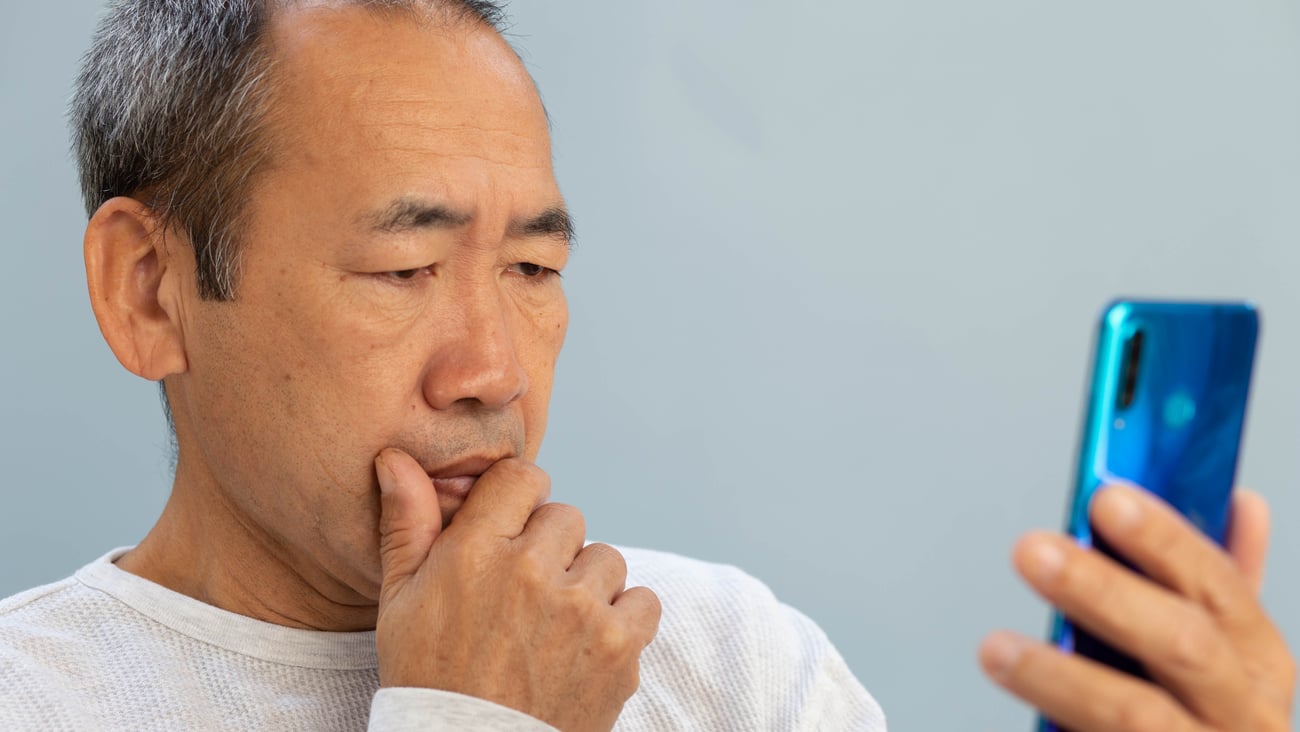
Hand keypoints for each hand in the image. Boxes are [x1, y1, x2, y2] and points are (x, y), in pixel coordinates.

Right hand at [373, 448, 661, 730]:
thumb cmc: (428, 677)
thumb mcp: (399, 601)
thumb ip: (407, 524)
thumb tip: (396, 458)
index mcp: (475, 550)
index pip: (523, 478)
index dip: (520, 501)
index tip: (513, 531)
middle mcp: (531, 570)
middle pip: (567, 517)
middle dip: (551, 548)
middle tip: (527, 595)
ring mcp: (580, 608)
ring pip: (605, 558)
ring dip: (588, 585)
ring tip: (554, 626)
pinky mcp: (618, 646)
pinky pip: (642, 600)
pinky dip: (624, 619)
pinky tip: (587, 644)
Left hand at [979, 485, 1295, 730]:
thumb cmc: (1202, 722)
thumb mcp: (1229, 657)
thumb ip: (1214, 584)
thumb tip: (1240, 500)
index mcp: (1257, 661)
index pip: (1218, 584)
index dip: (1164, 539)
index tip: (1105, 498)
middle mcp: (1243, 714)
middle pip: (1180, 645)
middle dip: (1104, 592)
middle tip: (1031, 551)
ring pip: (1135, 715)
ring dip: (1060, 677)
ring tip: (995, 648)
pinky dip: (1057, 725)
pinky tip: (1013, 706)